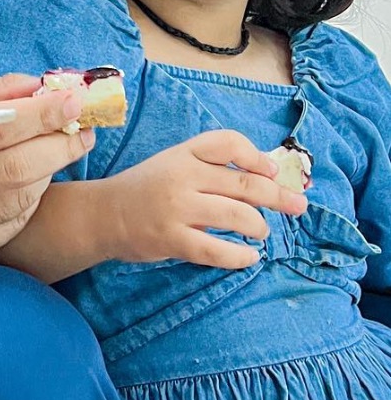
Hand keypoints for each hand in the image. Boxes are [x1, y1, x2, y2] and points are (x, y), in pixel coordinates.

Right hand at [0, 74, 93, 265]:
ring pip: (20, 198)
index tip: (73, 101)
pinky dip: (27, 201)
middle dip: (59, 146)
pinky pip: (10, 225)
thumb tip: (37, 86)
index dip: (43, 114)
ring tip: (52, 153)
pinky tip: (25, 184)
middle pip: (17, 168)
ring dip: (46, 172)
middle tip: (81, 132)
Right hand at [97, 130, 307, 268]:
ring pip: (238, 216)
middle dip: (279, 197)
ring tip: (260, 232)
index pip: (228, 143)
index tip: (270, 172)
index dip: (256, 157)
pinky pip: (219, 250)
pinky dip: (241, 257)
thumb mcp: (173, 164)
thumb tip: (266, 177)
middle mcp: (181, 176)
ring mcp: (177, 208)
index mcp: (182, 154)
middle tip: (297, 206)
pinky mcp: (172, 239)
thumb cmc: (145, 189)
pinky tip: (248, 257)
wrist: (102, 214)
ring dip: (259, 227)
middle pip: (245, 184)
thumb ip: (209, 167)